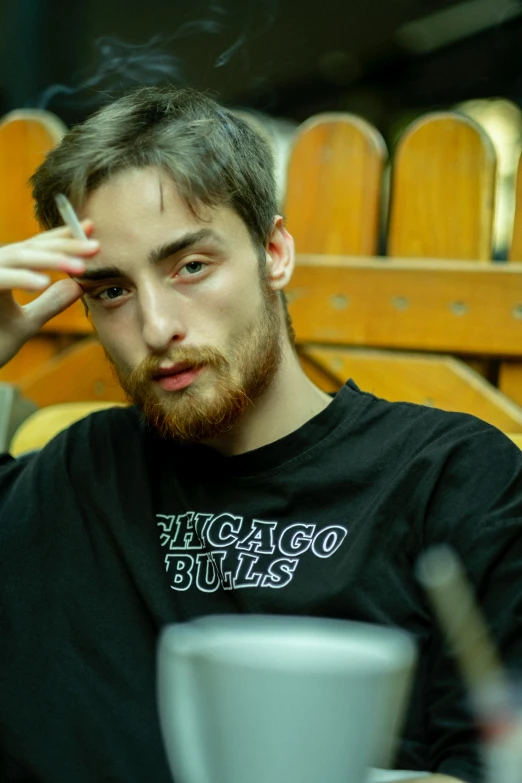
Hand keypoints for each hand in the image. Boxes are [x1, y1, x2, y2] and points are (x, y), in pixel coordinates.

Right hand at [0, 221, 98, 367]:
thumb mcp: (26, 324)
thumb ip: (49, 305)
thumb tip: (78, 286)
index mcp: (4, 271)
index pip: (36, 248)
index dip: (62, 237)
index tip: (90, 229)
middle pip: (31, 248)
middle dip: (65, 246)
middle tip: (97, 246)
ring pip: (16, 258)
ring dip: (49, 261)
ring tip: (80, 267)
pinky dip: (19, 279)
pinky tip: (43, 283)